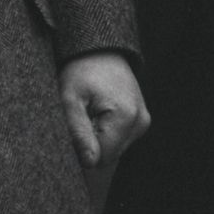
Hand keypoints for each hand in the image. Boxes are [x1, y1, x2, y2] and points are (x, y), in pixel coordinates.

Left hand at [61, 52, 149, 167]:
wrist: (100, 51)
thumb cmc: (81, 71)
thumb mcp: (70, 100)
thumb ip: (78, 132)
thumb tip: (89, 163)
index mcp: (126, 117)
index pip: (100, 158)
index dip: (81, 149)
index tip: (74, 126)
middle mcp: (140, 122)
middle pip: (108, 155)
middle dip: (90, 143)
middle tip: (81, 116)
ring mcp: (143, 122)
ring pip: (113, 149)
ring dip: (97, 137)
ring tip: (90, 111)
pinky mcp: (141, 121)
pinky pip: (119, 139)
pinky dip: (106, 132)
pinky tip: (98, 113)